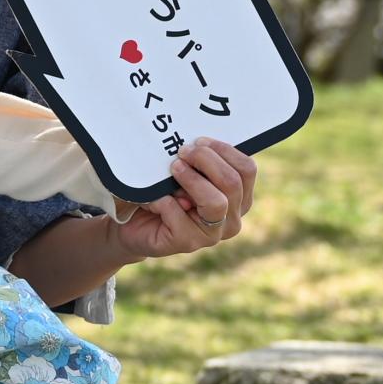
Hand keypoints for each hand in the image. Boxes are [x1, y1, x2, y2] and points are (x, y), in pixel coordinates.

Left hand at [106, 139, 255, 261]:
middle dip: (205, 160)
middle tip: (182, 152)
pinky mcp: (188, 243)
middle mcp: (232, 219)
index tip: (198, 141)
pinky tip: (151, 199)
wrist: (136, 222)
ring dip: (191, 179)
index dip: (223, 150)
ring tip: (172, 169)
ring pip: (216, 202)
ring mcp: (212, 234)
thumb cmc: (165, 192)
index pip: (247, 169)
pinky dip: (162, 200)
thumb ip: (197, 161)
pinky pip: (178, 214)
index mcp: (239, 198)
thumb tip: (195, 146)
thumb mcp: (185, 171)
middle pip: (232, 182)